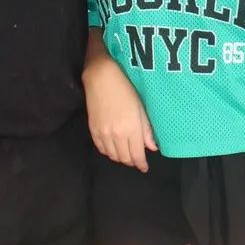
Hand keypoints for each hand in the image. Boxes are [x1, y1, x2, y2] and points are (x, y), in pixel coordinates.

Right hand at [85, 53, 155, 170]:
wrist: (101, 77)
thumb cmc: (126, 88)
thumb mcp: (141, 108)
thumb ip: (146, 130)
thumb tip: (152, 147)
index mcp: (131, 129)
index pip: (137, 155)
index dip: (141, 164)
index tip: (144, 167)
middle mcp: (116, 135)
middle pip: (124, 158)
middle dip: (131, 162)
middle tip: (136, 160)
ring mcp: (103, 134)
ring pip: (112, 156)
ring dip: (120, 158)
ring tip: (126, 155)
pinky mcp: (92, 130)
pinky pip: (101, 148)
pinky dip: (108, 152)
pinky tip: (113, 148)